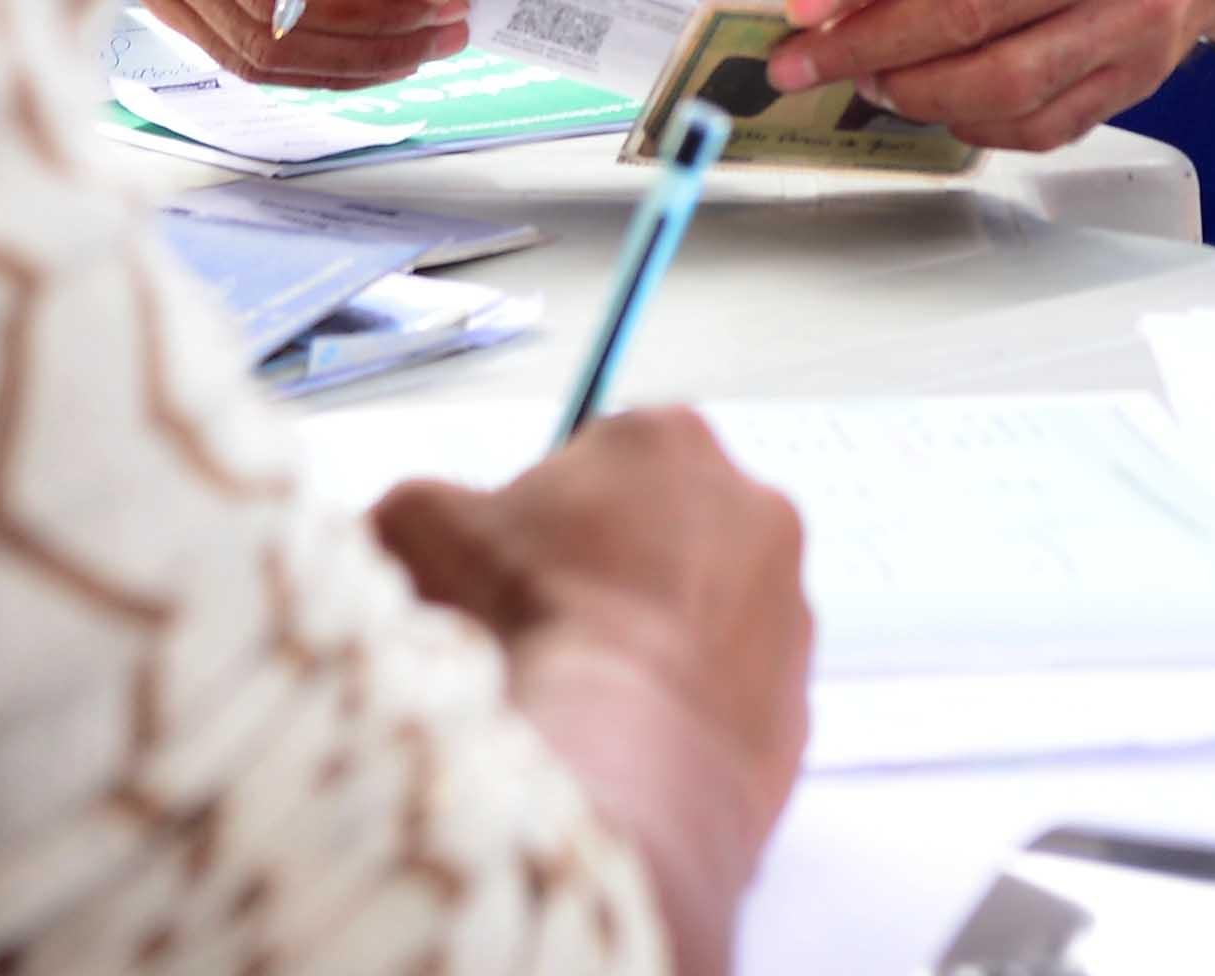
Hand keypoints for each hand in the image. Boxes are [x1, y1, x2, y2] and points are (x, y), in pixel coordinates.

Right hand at [371, 410, 810, 974]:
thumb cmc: (516, 630)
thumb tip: (413, 524)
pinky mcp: (800, 706)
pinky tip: (625, 744)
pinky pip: (729, 699)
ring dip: (654, 641)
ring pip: (706, 614)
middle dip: (614, 568)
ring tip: (584, 695)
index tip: (515, 560)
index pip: (606, 453)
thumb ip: (425, 503)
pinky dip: (684, 716)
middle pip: (667, 526)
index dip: (550, 510)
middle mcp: (755, 508)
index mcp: (668, 439)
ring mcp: (790, 612)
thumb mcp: (416, 527)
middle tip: (543, 627)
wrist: (606, 774)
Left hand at [768, 0, 1214, 151]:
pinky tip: (936, 104)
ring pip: (1004, 79)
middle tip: (800, 61)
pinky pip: (1044, 121)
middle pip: (968, 9)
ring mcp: (1135, 13)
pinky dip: (974, 125)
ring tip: (864, 81)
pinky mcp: (1142, 73)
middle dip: (865, 43)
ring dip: (912, 91)